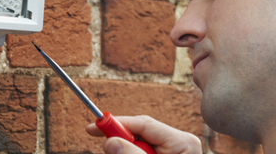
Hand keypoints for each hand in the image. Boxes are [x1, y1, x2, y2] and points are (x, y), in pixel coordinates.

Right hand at [86, 115, 201, 153]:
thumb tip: (111, 143)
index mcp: (182, 142)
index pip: (143, 124)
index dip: (117, 124)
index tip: (92, 128)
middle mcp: (178, 144)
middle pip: (138, 135)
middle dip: (121, 145)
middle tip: (108, 152)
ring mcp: (171, 152)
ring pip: (135, 148)